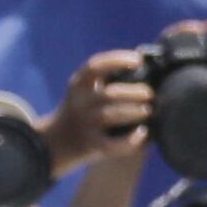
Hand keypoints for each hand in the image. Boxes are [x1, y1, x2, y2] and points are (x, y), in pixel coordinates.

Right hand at [39, 44, 160, 171]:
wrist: (56, 141)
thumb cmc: (82, 109)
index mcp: (79, 84)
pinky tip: (143, 133)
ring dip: (134, 112)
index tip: (138, 60)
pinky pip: (113, 144)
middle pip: (109, 94)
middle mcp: (80, 103)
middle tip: (149, 94)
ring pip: (111, 116)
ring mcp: (85, 125)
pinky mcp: (91, 145)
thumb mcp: (84, 89)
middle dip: (134, 92)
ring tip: (148, 110)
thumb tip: (144, 63)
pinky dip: (131, 140)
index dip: (118, 60)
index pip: (95, 66)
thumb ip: (105, 77)